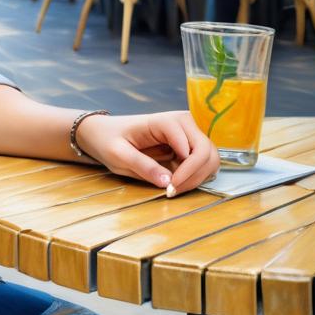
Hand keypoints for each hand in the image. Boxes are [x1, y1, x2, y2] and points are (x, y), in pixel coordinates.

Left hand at [76, 111, 219, 195]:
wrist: (103, 133)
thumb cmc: (108, 140)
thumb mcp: (118, 154)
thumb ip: (142, 166)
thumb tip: (168, 183)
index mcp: (165, 122)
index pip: (191, 146)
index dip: (186, 170)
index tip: (170, 188)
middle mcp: (182, 122)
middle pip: (207, 151)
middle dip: (194, 175)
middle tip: (173, 192)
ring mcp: (188, 133)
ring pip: (210, 157)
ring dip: (198, 177)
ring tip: (175, 189)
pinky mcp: (189, 144)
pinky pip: (204, 161)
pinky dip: (197, 175)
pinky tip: (178, 183)